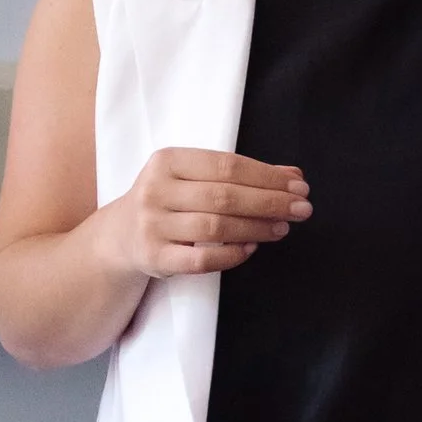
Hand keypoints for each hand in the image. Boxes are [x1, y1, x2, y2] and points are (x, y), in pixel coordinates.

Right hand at [94, 146, 307, 282]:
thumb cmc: (168, 200)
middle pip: (223, 196)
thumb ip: (241, 175)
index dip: (266, 176)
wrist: (120, 236)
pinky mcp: (154, 258)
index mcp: (167, 161)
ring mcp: (152, 225)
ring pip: (214, 227)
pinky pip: (201, 260)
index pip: (227, 166)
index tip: (298, 186)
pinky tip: (251, 249)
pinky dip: (231, 255)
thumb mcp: (195, 179)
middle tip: (302, 209)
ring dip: (256, 228)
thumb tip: (293, 176)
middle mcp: (156, 190)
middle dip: (269, 202)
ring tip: (282, 228)